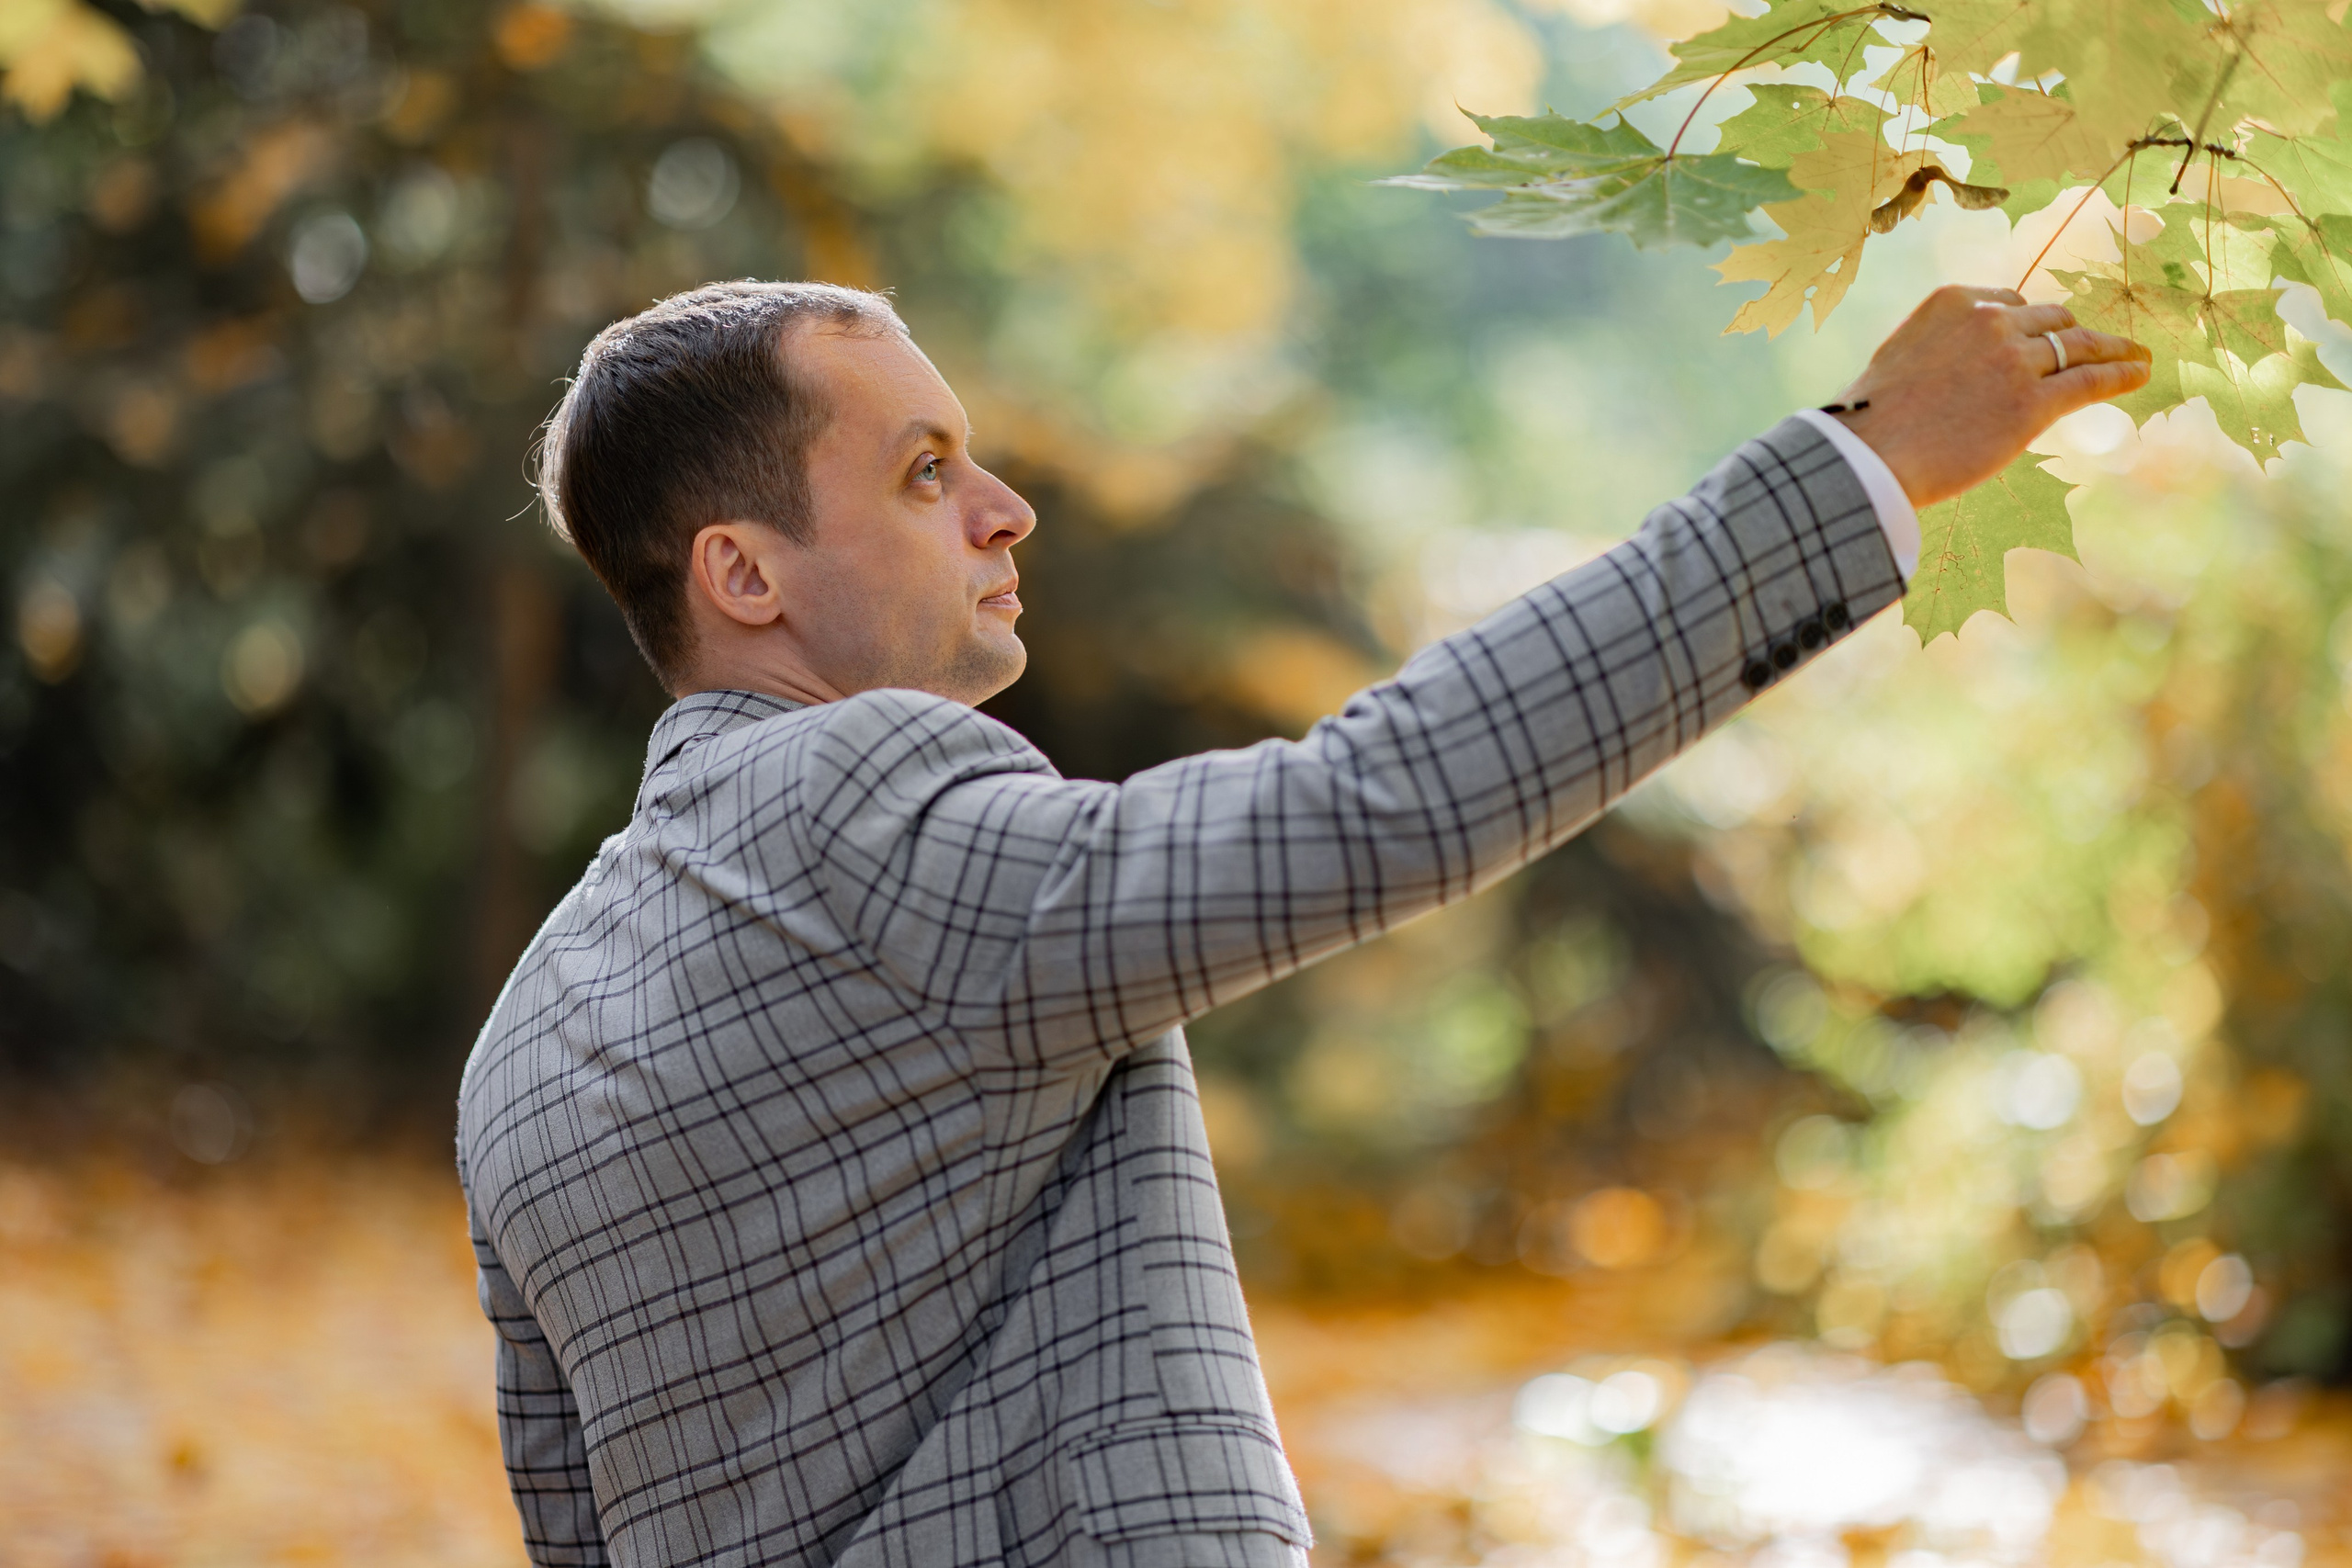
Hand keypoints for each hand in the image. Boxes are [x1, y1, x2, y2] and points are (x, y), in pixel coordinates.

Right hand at [1828, 285, 2151, 508]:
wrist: (1867, 455)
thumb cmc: (1869, 419)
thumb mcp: (1899, 357)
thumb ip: (1937, 347)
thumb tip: (1955, 368)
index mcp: (1953, 301)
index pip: (2008, 302)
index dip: (2027, 322)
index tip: (2041, 336)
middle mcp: (1990, 321)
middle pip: (2049, 319)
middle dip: (2067, 335)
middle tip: (2089, 348)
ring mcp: (2015, 360)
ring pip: (2078, 345)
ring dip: (2108, 349)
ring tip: (2133, 356)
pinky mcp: (2034, 403)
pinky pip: (2091, 379)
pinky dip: (2121, 373)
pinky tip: (2139, 372)